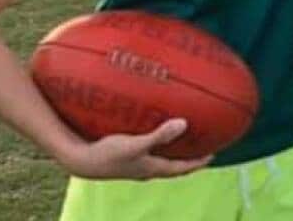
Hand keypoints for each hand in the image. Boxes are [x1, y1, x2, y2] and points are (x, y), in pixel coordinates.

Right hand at [59, 118, 211, 179]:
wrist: (80, 161)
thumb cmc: (109, 154)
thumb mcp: (136, 144)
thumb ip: (160, 135)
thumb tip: (183, 124)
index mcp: (153, 169)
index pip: (181, 169)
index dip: (197, 163)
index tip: (212, 156)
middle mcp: (146, 169)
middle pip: (173, 166)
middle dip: (187, 158)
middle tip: (200, 147)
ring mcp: (135, 165)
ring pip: (160, 160)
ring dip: (171, 152)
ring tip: (180, 139)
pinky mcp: (125, 158)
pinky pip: (147, 152)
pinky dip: (156, 145)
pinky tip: (152, 132)